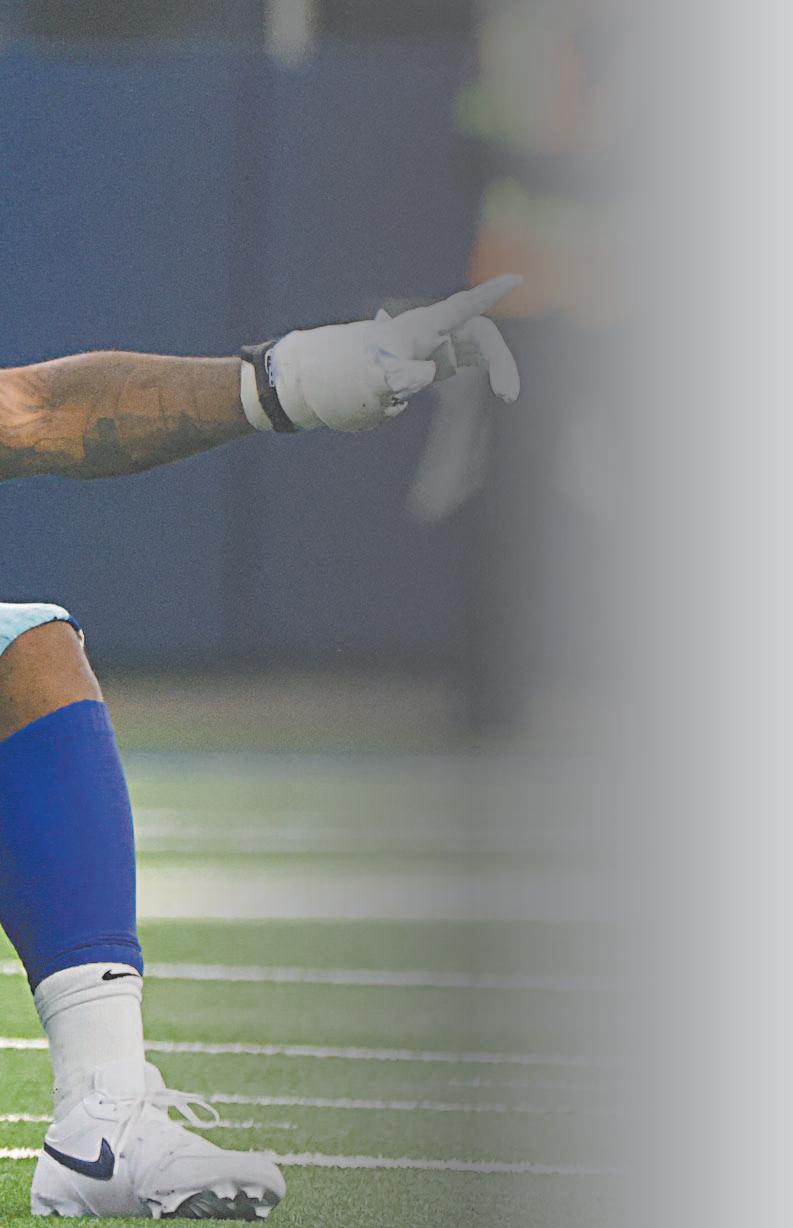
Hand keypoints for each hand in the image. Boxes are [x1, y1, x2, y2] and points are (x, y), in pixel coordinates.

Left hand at [268, 275, 521, 431]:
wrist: (327, 382)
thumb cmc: (348, 375)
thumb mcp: (373, 379)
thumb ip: (398, 375)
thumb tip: (427, 375)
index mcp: (421, 328)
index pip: (463, 306)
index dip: (490, 293)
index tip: (517, 279)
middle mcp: (433, 333)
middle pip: (481, 334)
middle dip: (500, 359)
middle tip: (508, 395)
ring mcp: (436, 348)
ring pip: (481, 351)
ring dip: (499, 369)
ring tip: (508, 396)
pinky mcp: (435, 364)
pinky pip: (472, 365)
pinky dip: (489, 377)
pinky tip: (501, 393)